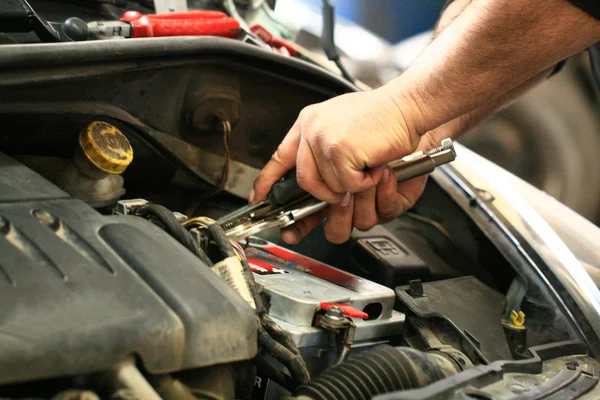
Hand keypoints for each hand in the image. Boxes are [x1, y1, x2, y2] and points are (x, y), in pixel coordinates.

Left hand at [250, 88, 424, 242]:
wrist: (407, 105)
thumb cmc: (382, 118)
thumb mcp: (341, 126)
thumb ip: (321, 151)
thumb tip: (312, 183)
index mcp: (308, 122)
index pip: (279, 156)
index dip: (268, 181)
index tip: (259, 197)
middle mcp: (311, 129)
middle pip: (303, 180)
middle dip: (324, 193)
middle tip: (344, 191)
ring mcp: (323, 139)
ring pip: (327, 186)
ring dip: (351, 185)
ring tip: (366, 167)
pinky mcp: (339, 150)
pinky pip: (347, 185)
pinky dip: (365, 183)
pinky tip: (374, 167)